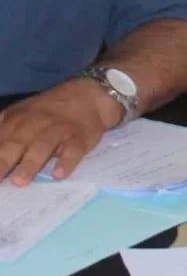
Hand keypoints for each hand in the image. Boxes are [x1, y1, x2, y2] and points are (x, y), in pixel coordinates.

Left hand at [0, 78, 121, 185]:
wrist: (89, 94)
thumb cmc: (48, 111)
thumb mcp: (21, 114)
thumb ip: (2, 130)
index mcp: (17, 119)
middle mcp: (35, 124)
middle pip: (17, 143)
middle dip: (3, 161)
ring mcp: (58, 130)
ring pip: (43, 146)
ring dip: (30, 163)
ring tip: (19, 181)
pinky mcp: (79, 138)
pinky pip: (72, 150)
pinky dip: (66, 161)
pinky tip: (59, 173)